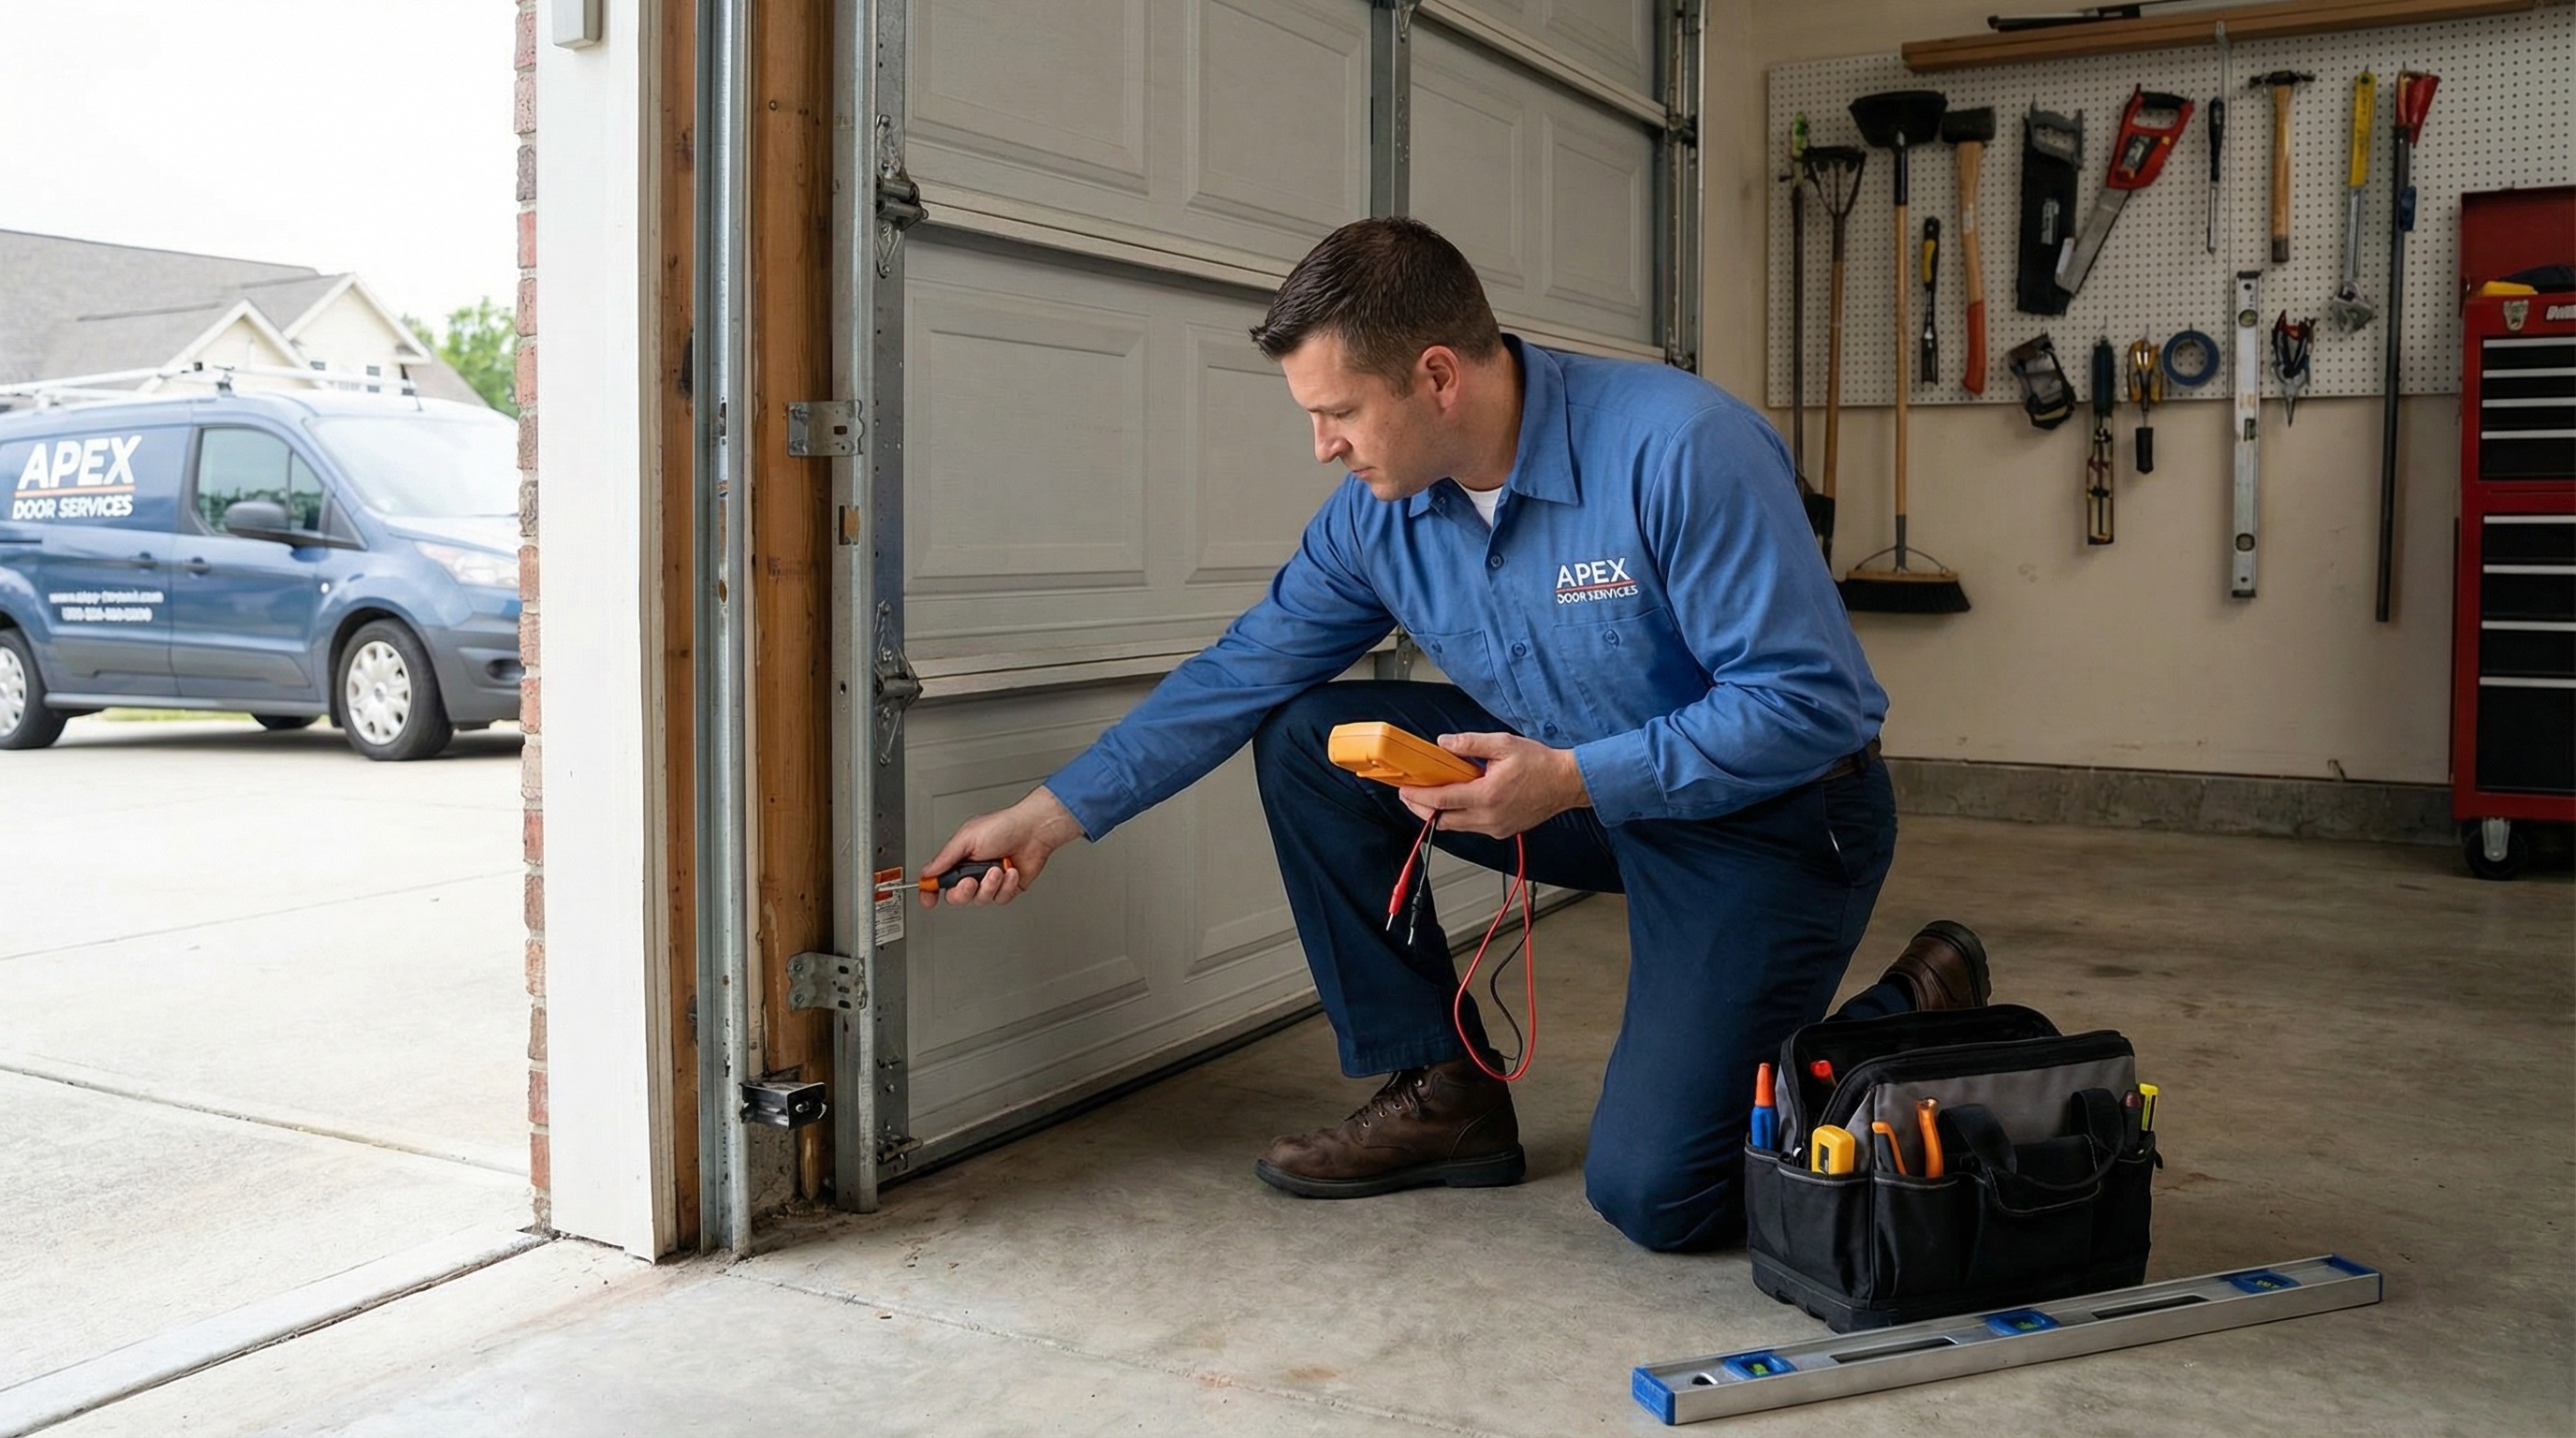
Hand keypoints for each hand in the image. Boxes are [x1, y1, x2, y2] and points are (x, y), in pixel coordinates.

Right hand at [918, 786, 1085, 907]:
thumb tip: (927, 871)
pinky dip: (1006, 885)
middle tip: (971, 880)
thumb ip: (945, 857)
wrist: (1035, 830)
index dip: (930, 891)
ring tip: (998, 869)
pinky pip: (1000, 898)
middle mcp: (973, 871)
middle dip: (964, 891)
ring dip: (989, 885)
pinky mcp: (1007, 888)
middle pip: (957, 896)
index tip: (928, 899)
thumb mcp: (967, 837)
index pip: (938, 879)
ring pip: (980, 900)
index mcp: (959, 858)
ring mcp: (990, 881)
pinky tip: (1011, 871)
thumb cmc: (1005, 826)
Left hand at [1397, 731, 1590, 838]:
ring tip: (1428, 797)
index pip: (1442, 800)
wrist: (1566, 783)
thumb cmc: (1540, 764)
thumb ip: (1470, 744)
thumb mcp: (1503, 744)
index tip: (1404, 790)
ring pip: (1456, 827)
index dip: (1418, 796)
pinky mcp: (1502, 831)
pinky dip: (1457, 816)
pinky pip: (1471, 827)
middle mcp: (1489, 817)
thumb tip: (1444, 743)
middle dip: (1422, 809)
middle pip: (1443, 821)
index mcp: (1487, 796)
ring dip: (1439, 813)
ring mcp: (1495, 827)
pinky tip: (1455, 800)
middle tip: (1410, 795)